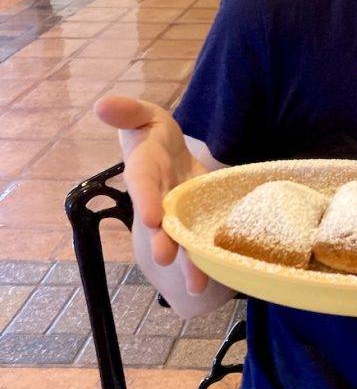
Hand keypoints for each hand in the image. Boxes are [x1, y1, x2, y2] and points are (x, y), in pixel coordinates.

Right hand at [94, 95, 208, 293]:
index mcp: (144, 172)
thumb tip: (102, 104)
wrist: (173, 150)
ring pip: (181, 239)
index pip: (142, 185)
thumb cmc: (154, 132)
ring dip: (187, 261)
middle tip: (165, 257)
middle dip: (162, 240)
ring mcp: (178, 212)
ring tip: (196, 285)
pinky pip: (202, 238)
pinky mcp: (199, 218)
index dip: (145, 200)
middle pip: (159, 222)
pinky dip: (210, 256)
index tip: (151, 217)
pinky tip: (222, 274)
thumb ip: (128, 111)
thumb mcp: (144, 114)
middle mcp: (158, 198)